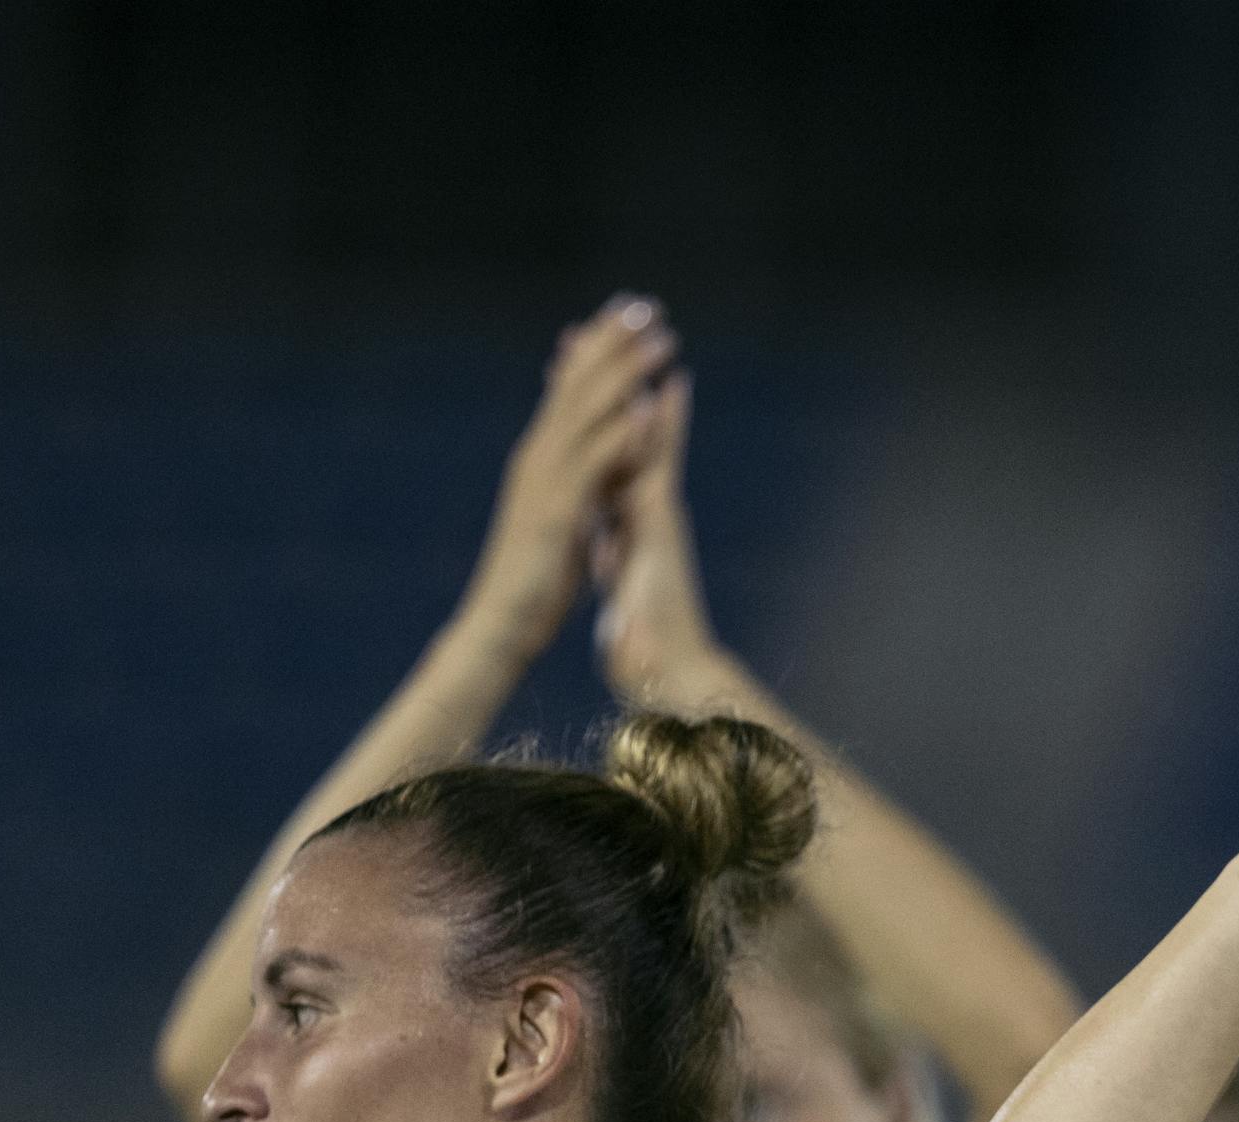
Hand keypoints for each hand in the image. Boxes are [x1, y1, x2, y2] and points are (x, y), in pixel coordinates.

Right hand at [463, 295, 678, 635]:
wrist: (500, 627)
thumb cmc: (533, 580)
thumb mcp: (559, 517)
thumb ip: (575, 482)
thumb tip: (592, 461)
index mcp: (542, 459)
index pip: (571, 388)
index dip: (598, 347)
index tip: (627, 311)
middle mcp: (540, 459)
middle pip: (579, 385)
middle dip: (613, 341)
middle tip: (647, 303)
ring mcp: (547, 484)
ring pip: (588, 413)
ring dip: (625, 372)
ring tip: (660, 338)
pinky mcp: (557, 515)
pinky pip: (593, 466)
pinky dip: (620, 434)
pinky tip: (647, 408)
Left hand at [591, 366, 733, 710]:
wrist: (668, 675)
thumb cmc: (644, 644)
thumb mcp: (619, 585)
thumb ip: (617, 554)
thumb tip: (608, 542)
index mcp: (628, 521)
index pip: (607, 452)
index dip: (591, 410)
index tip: (570, 368)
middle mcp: (646, 509)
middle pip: (627, 433)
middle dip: (614, 383)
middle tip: (604, 329)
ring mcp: (658, 514)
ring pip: (648, 439)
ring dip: (640, 389)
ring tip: (639, 341)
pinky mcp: (664, 529)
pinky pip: (660, 469)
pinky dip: (659, 433)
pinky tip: (656, 394)